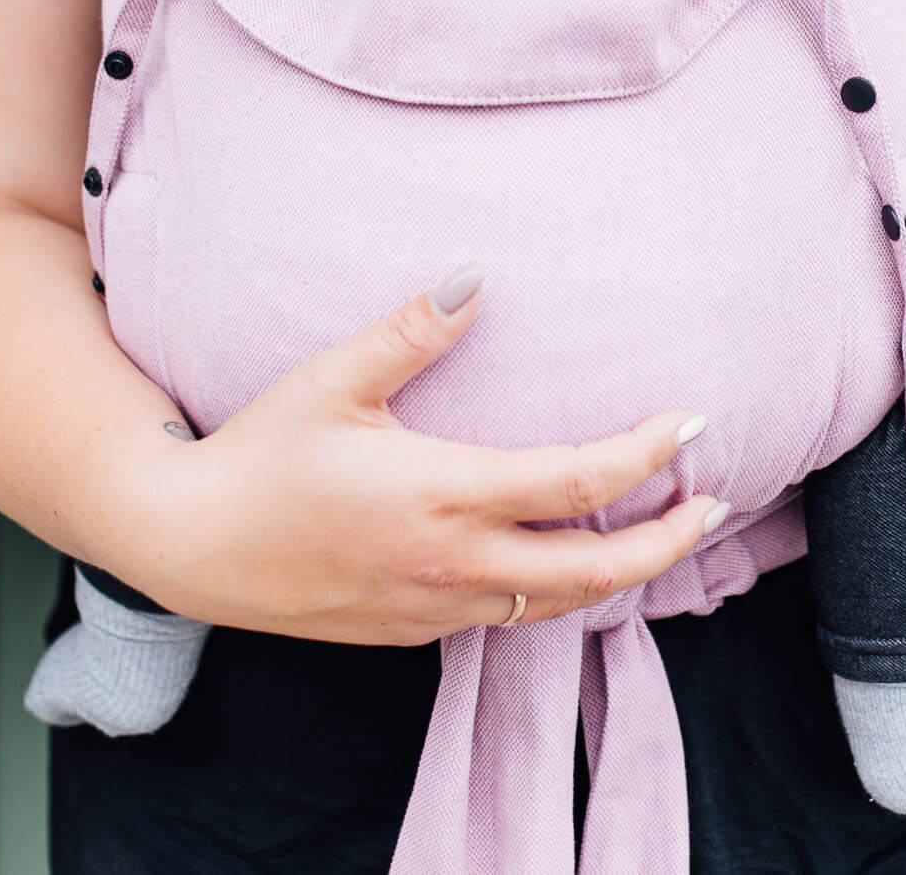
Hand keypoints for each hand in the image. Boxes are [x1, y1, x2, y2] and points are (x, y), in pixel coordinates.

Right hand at [128, 269, 721, 644]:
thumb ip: (411, 330)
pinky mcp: (410, 630)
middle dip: (667, 543)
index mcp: (444, 496)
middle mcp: (453, 564)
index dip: (647, 456)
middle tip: (716, 505)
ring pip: (555, 603)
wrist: (188, 546)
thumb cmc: (259, 452)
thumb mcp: (332, 379)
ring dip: (618, 572)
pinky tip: (562, 557)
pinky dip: (554, 589)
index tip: (692, 426)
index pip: (578, 483)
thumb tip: (476, 274)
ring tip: (658, 531)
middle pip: (595, 572)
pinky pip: (506, 616)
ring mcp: (433, 608)